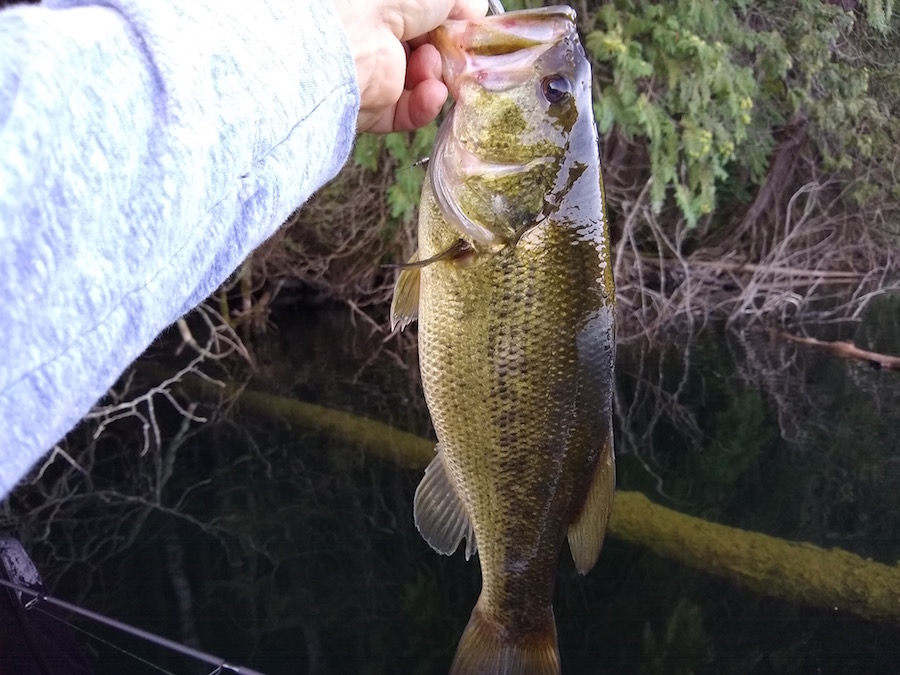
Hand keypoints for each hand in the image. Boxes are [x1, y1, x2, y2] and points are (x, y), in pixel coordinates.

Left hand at [333, 0, 487, 132]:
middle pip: (429, 56)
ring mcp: (377, 74)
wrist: (354, 34)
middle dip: (448, 56)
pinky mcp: (374, 107)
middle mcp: (382, 39)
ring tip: (430, 67)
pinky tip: (431, 93)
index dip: (452, 30)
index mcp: (390, 10)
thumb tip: (476, 11)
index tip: (468, 32)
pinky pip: (408, 113)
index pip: (429, 24)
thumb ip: (462, 2)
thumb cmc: (390, 0)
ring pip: (422, 85)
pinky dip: (426, 106)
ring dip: (436, 78)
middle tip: (458, 54)